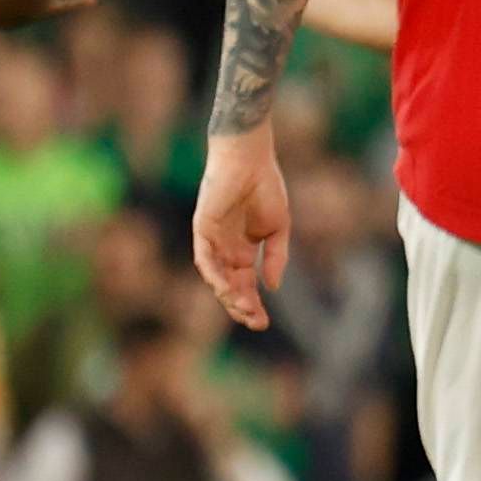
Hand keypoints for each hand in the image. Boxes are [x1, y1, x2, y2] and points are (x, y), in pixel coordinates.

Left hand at [193, 127, 290, 329]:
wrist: (251, 158)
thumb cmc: (266, 186)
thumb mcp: (278, 228)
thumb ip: (276, 257)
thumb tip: (273, 286)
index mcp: (243, 249)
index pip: (246, 284)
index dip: (254, 304)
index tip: (264, 322)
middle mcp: (225, 249)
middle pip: (231, 286)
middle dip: (242, 306)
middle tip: (257, 322)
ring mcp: (212, 240)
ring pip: (216, 277)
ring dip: (228, 295)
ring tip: (244, 309)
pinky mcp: (202, 228)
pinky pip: (204, 258)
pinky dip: (214, 275)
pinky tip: (226, 288)